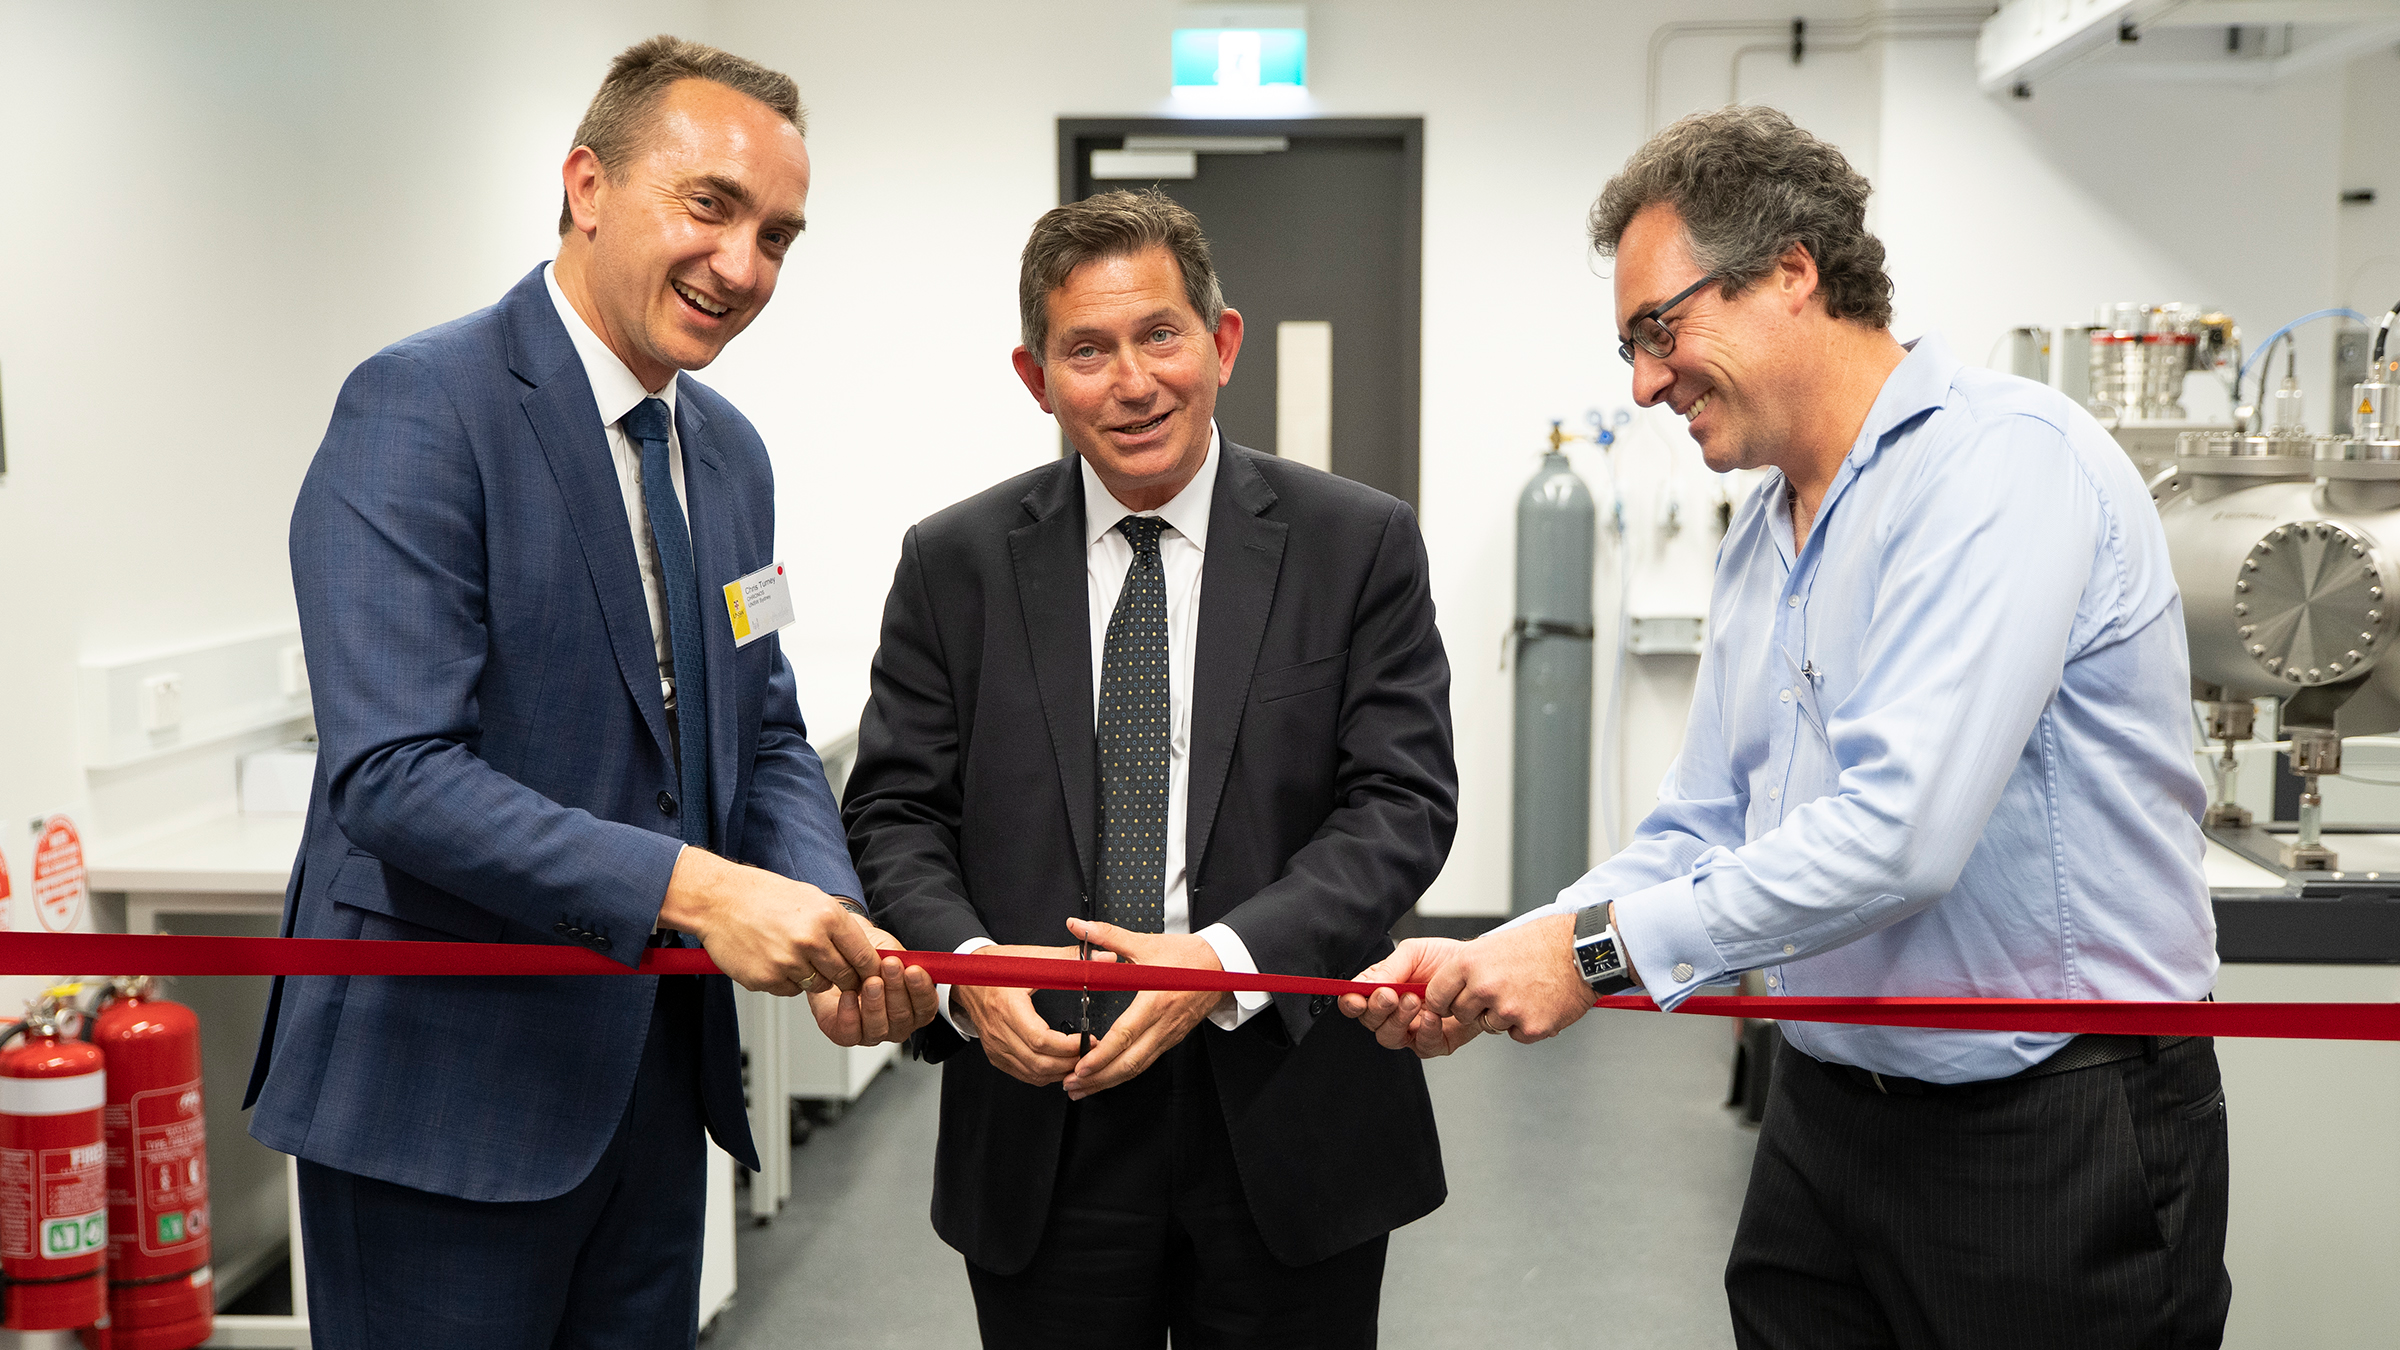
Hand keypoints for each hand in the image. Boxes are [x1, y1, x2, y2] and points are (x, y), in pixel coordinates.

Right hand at [655, 848, 879, 996]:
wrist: (719, 900)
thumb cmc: (765, 896)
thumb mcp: (812, 898)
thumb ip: (838, 926)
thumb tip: (863, 952)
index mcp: (827, 917)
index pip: (863, 955)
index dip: (869, 969)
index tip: (869, 974)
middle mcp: (810, 941)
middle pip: (844, 977)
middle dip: (844, 978)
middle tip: (834, 970)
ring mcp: (787, 963)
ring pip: (817, 986)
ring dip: (812, 978)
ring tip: (794, 955)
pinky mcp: (766, 979)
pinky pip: (790, 991)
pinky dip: (786, 981)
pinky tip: (774, 959)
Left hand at [809, 929, 937, 1046]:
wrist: (835, 960)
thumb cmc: (863, 957)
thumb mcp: (885, 948)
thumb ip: (898, 956)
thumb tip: (908, 962)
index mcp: (912, 1004)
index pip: (926, 1006)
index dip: (922, 990)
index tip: (913, 970)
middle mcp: (895, 1023)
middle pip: (903, 1017)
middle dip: (897, 990)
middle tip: (890, 967)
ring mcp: (872, 1032)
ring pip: (879, 1028)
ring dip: (875, 1003)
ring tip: (870, 981)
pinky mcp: (846, 1034)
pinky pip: (850, 1034)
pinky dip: (849, 1015)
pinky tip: (848, 996)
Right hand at [952, 945, 1089, 1087]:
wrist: (967, 978)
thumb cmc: (997, 967)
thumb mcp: (1033, 958)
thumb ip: (1070, 961)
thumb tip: (1104, 960)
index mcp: (1007, 1007)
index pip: (1040, 1040)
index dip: (1068, 1046)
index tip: (1089, 1039)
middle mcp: (999, 1031)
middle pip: (1038, 1062)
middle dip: (1070, 1062)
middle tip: (1091, 1051)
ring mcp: (996, 1046)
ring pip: (1032, 1073)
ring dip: (1060, 1071)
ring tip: (1080, 1058)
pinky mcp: (996, 1054)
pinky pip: (1023, 1074)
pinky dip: (1045, 1073)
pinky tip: (1059, 1064)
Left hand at [1061, 919, 1228, 1100]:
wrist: (1224, 966)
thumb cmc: (1188, 956)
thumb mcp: (1147, 944)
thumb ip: (1109, 936)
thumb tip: (1079, 927)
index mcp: (1155, 1001)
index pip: (1124, 1035)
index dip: (1101, 1055)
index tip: (1080, 1067)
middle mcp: (1163, 1024)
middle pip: (1129, 1062)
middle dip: (1099, 1079)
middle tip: (1071, 1086)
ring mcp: (1169, 1035)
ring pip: (1138, 1067)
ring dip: (1109, 1081)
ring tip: (1083, 1088)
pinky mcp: (1172, 1038)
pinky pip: (1146, 1062)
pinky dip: (1125, 1073)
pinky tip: (1109, 1077)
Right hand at [1341, 938, 1482, 1057]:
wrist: (1482, 970)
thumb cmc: (1446, 960)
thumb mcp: (1415, 953)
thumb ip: (1389, 968)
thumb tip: (1367, 985)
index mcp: (1382, 988)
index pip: (1355, 1001)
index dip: (1351, 1003)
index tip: (1356, 998)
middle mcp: (1393, 1012)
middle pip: (1370, 1022)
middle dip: (1376, 1010)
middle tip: (1390, 995)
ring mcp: (1412, 1029)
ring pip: (1390, 1038)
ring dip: (1398, 1021)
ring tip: (1414, 1001)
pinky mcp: (1434, 1041)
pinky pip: (1422, 1047)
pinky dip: (1425, 1032)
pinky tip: (1433, 1017)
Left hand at [1425, 913, 1595, 1043]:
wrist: (1581, 952)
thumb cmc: (1542, 943)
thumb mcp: (1493, 944)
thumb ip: (1468, 967)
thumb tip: (1447, 985)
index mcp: (1470, 963)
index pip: (1437, 995)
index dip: (1443, 1000)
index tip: (1448, 1002)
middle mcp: (1485, 986)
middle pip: (1460, 1014)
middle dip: (1474, 1009)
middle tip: (1496, 994)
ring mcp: (1508, 1009)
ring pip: (1489, 1026)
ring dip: (1503, 1016)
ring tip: (1523, 993)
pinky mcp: (1531, 1027)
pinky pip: (1516, 1035)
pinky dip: (1526, 1025)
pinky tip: (1537, 1003)